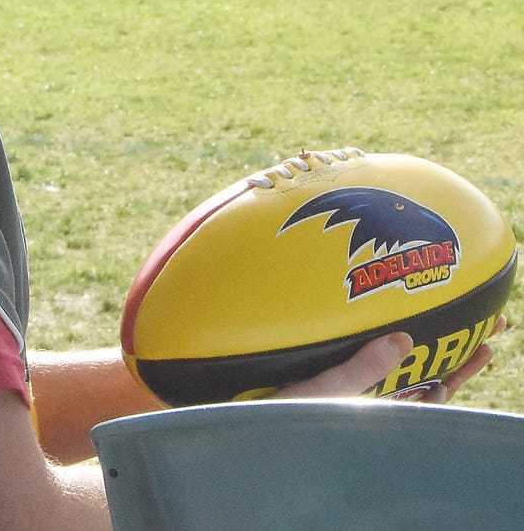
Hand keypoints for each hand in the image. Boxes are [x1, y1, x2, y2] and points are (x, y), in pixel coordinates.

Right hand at [278, 316, 505, 402]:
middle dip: (453, 351)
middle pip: (424, 373)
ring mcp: (353, 382)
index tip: (486, 344)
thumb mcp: (325, 391)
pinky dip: (386, 340)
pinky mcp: (330, 370)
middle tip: (480, 325)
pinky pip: (371, 356)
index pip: (433, 387)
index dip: (460, 367)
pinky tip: (387, 325)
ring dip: (424, 342)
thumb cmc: (282, 412)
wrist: (244, 412)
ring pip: (400, 364)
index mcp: (377, 404)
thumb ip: (362, 369)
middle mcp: (372, 394)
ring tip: (445, 318)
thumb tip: (405, 340)